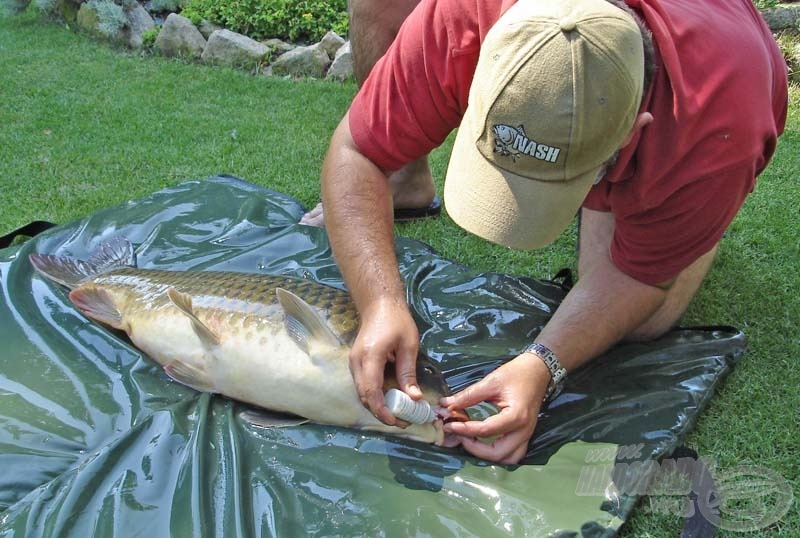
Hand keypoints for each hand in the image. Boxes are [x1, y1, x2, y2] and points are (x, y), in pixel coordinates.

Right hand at [349, 298, 422, 425]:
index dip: (382, 409)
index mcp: (370, 356)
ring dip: (377, 406)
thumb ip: (408, 372)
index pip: (371, 390)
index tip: (396, 420)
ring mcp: (353, 363)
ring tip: (398, 413)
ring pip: (362, 393)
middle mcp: (357, 362)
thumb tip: (415, 398)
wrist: (378, 305)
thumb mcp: (409, 345)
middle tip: (402, 421)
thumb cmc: (396, 321)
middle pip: (364, 396)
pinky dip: (374, 397)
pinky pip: (362, 386)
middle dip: (381, 412)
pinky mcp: (355, 363)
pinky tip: (389, 400)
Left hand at [440, 353, 551, 463]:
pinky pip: (513, 453)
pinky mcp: (525, 435)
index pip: (486, 430)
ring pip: (508, 458)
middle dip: (475, 448)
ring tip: (471, 441)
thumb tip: (446, 405)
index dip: (465, 429)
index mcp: (516, 416)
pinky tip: (483, 442)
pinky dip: (498, 453)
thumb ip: (468, 395)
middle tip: (459, 435)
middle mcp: (523, 430)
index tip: (449, 424)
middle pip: (498, 453)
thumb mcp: (491, 382)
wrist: (538, 371)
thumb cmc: (516, 373)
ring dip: (488, 455)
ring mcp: (527, 435)